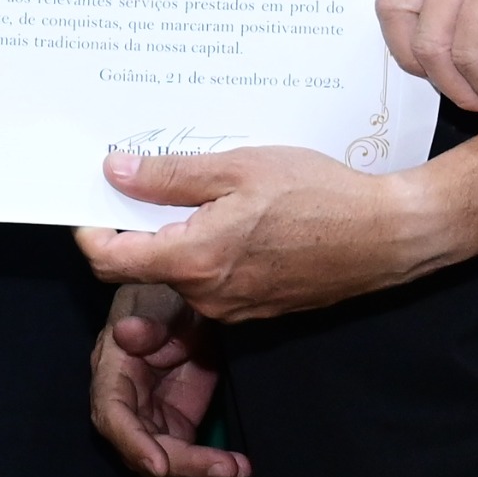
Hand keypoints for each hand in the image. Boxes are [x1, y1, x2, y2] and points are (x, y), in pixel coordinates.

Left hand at [80, 144, 460, 324]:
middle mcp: (207, 294)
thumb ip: (170, 175)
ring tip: (211, 191)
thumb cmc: (319, 196)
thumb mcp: (239, 167)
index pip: (110, 260)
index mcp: (194, 258)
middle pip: (144, 264)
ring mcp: (233, 308)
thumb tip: (116, 172)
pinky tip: (240, 216)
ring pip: (181, 272)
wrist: (386, 237)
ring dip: (180, 234)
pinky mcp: (256, 308)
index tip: (93, 199)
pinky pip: (214, 281)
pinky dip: (210, 250)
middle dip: (139, 224)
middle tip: (156, 177)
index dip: (91, 230)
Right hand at [85, 282, 245, 476]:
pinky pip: (188, 460)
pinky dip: (213, 468)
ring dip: (203, 474)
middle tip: (229, 469)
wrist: (190, 311)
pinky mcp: (174, 429)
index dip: (133, 444)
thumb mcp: (164, 304)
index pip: (113, 417)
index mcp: (112, 373)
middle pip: (145, 452)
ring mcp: (150, 422)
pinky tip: (240, 470)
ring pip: (168, 464)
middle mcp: (125, 407)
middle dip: (185, 466)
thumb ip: (149, 322)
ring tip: (242, 471)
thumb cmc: (169, 300)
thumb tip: (125, 333)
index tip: (160, 467)